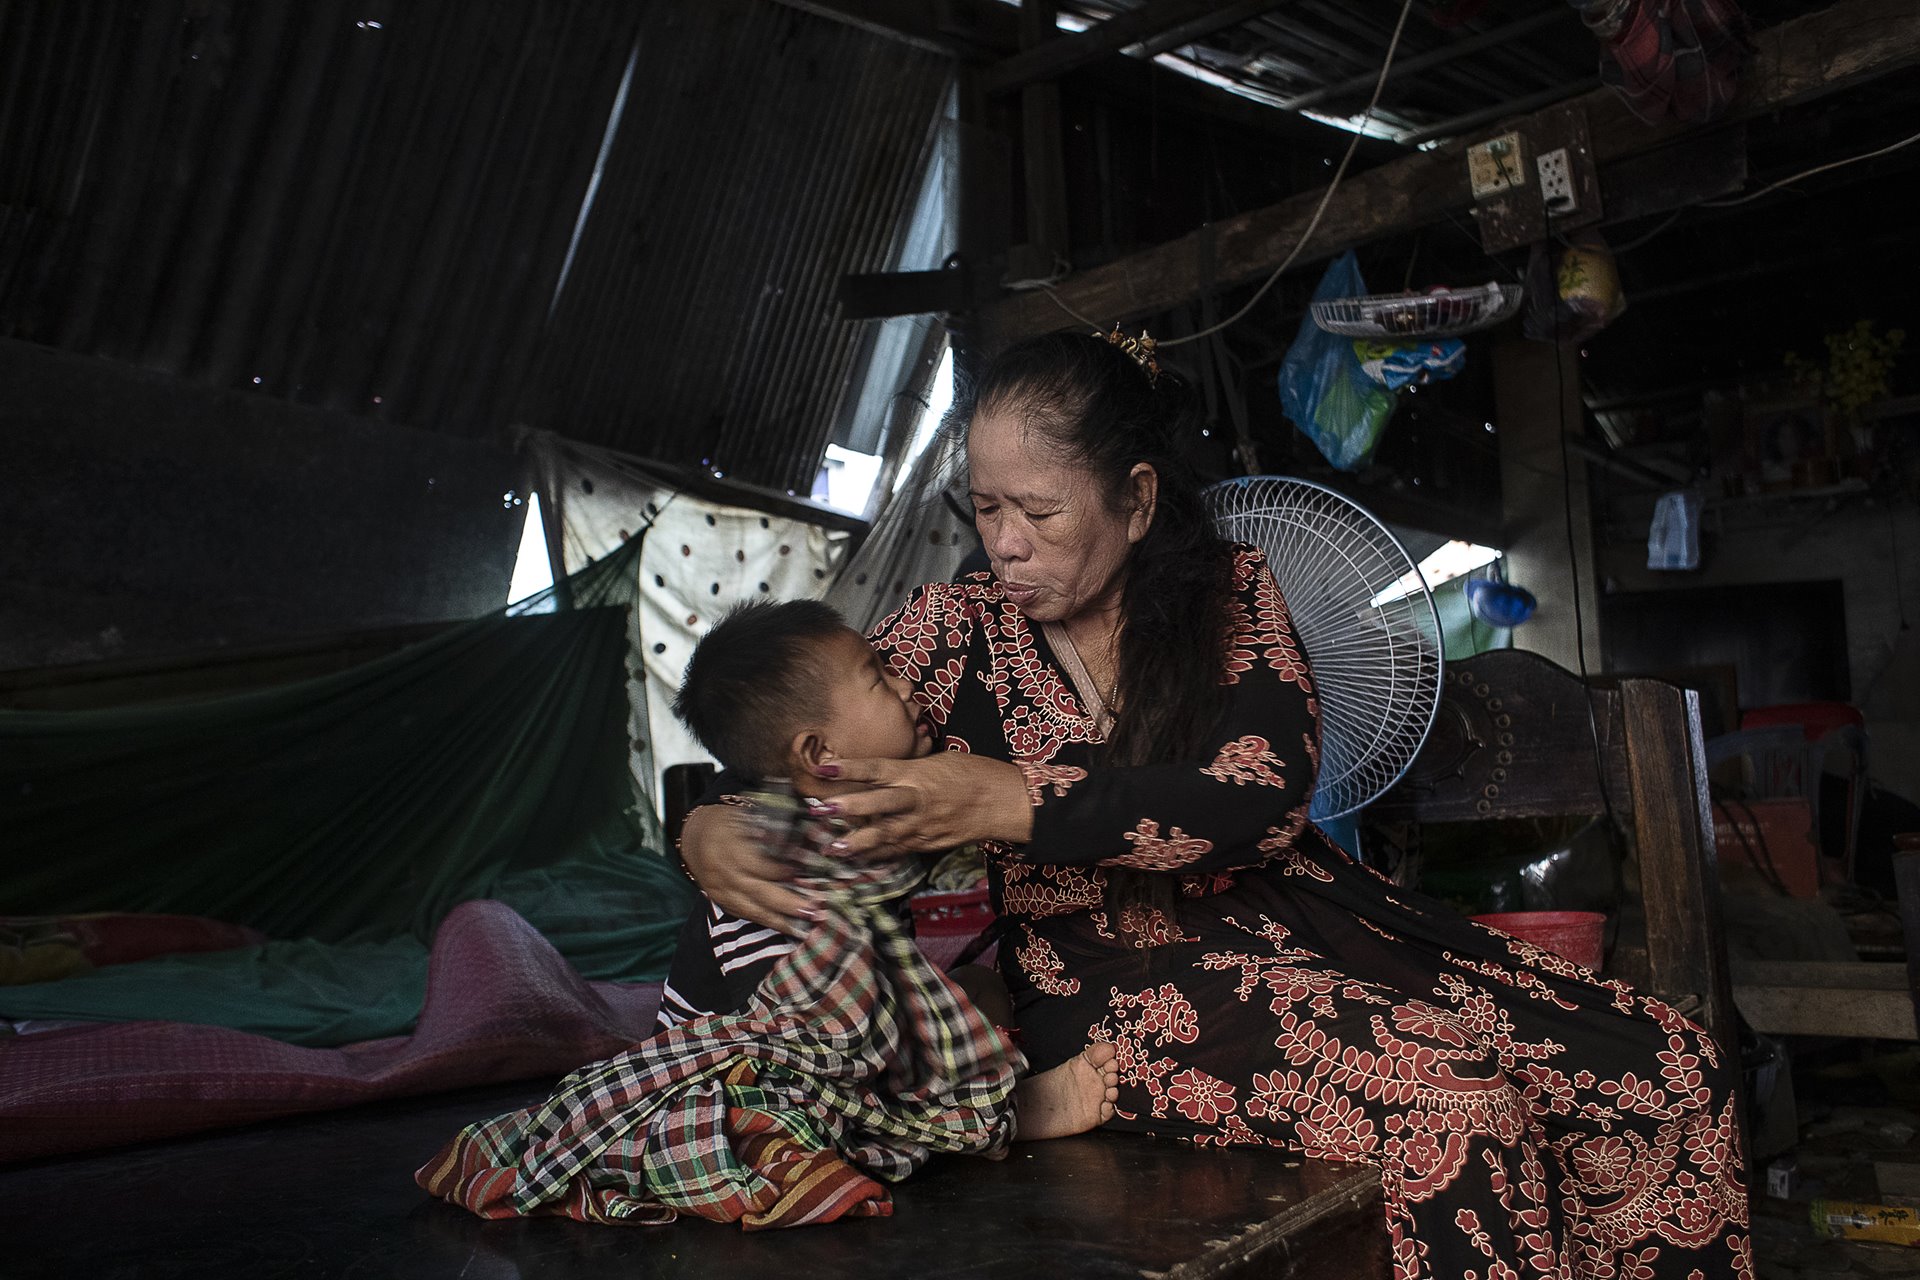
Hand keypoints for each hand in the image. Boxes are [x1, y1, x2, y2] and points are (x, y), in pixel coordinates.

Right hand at [677, 804, 818, 935]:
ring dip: (778, 920)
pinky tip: (784, 927)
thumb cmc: (727, 823)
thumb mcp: (746, 816)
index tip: (804, 876)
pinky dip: (764, 922)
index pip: (758, 865)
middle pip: (757, 892)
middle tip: (813, 909)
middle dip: (786, 904)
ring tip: (803, 927)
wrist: (694, 837)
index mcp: (729, 847)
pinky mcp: (719, 901)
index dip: (781, 872)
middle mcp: (723, 872)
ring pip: (750, 909)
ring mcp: (719, 890)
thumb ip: (770, 831)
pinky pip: (743, 914)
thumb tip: (802, 846)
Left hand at [812, 753, 1032, 856]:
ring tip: (832, 848)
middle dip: (848, 808)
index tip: (823, 767)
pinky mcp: (929, 843)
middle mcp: (917, 800)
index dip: (850, 769)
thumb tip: (880, 773)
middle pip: (878, 804)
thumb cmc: (973, 773)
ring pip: (886, 835)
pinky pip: (898, 850)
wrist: (1003, 801)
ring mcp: (923, 825)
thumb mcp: (938, 761)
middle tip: (819, 811)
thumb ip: (907, 769)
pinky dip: (877, 855)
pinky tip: (856, 859)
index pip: (878, 769)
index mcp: (918, 774)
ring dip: (857, 843)